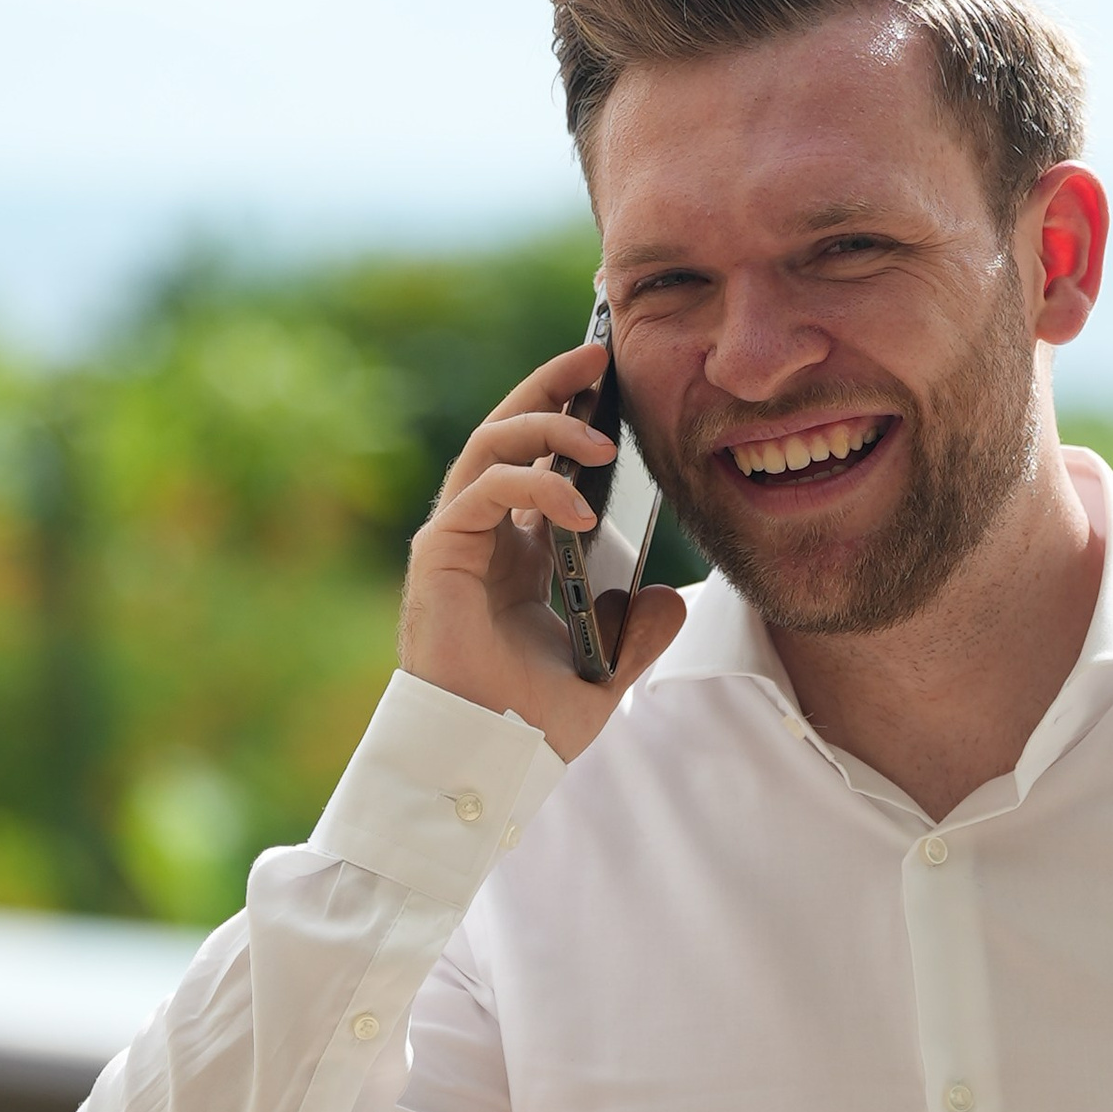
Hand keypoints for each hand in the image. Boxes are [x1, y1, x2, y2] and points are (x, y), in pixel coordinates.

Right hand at [400, 342, 685, 762]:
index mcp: (517, 553)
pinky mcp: (441, 556)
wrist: (487, 761)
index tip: (611, 378)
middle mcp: (483, 536)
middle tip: (597, 350)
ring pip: (489, 446)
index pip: (537, 459)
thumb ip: (636, 636)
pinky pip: (483, 492)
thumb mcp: (604, 676)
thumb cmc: (528, 726)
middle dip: (551, 385)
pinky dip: (531, 486)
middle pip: (507, 432)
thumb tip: (671, 598)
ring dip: (545, 426)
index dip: (568, 412)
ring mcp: (457, 541)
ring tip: (602, 435)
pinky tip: (578, 505)